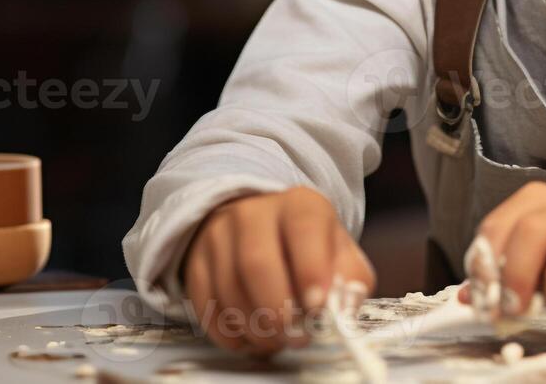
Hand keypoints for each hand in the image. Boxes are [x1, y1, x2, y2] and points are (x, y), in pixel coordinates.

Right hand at [180, 186, 375, 353]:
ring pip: (228, 289)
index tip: (317, 307)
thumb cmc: (309, 247)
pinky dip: (228, 332)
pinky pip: (205, 305)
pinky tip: (250, 338)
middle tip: (296, 338)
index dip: (310, 269)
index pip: (304, 227)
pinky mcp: (195, 262)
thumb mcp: (341, 253)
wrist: (263, 228)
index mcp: (299, 204)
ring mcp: (218, 236)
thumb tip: (343, 310)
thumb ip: (350, 280)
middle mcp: (253, 213)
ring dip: (254, 327)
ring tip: (277, 340)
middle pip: (256, 263)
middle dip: (277, 311)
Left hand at [458, 181, 545, 328]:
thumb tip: (466, 298)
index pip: (491, 227)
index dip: (478, 267)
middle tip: (501, 310)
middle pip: (505, 229)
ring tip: (533, 309)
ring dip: (520, 283)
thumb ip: (510, 277)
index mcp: (539, 202)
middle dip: (493, 276)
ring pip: (531, 237)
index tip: (481, 300)